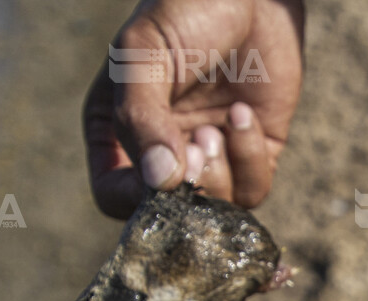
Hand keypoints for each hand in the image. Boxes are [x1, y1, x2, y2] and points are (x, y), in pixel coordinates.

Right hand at [84, 0, 303, 216]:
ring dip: (221, 174)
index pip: (115, 196)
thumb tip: (160, 180)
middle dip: (190, 186)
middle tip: (201, 141)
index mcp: (118, 131)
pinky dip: (250, 158)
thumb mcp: (143, 56)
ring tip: (221, 123)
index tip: (163, 176)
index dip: (137, 199)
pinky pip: (252, 190)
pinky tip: (243, 114)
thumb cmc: (183, 12)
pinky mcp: (251, 154)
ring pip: (214, 210)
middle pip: (170, 213)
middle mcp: (162, 152)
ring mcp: (208, 157)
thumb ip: (141, 117)